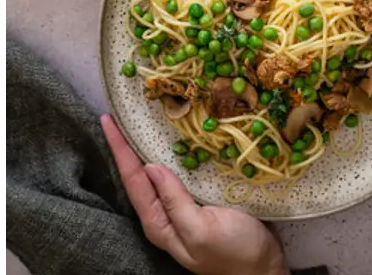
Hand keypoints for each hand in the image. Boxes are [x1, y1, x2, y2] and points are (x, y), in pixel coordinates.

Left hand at [101, 114, 287, 274]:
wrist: (263, 267)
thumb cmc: (234, 252)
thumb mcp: (201, 230)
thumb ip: (175, 202)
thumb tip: (151, 167)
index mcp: (159, 222)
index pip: (132, 179)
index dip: (119, 149)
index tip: (107, 121)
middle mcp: (166, 212)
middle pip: (140, 173)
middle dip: (127, 144)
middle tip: (118, 112)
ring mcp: (183, 204)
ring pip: (160, 169)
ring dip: (149, 144)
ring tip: (140, 117)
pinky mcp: (202, 195)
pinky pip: (183, 169)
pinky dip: (177, 149)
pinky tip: (178, 134)